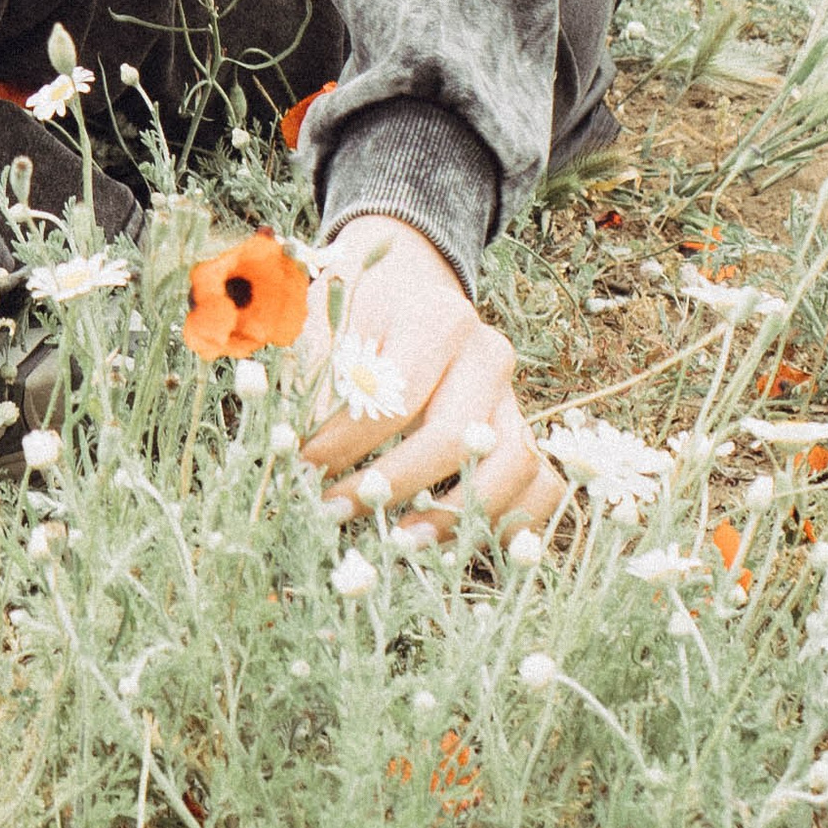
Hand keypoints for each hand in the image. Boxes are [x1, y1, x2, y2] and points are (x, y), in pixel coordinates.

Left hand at [295, 214, 565, 542]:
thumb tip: (286, 444)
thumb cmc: (358, 308)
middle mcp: (487, 352)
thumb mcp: (324, 322)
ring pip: (511, 464)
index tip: (303, 466)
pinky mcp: (521, 427)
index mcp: (437, 318)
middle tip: (336, 510)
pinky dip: (511, 519)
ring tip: (400, 542)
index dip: (344, 443)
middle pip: (453, 437)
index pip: (394, 397)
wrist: (407, 283)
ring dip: (456, 515)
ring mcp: (512, 392)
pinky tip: (457, 545)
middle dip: (390, 485)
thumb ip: (309, 377)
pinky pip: (541, 483)